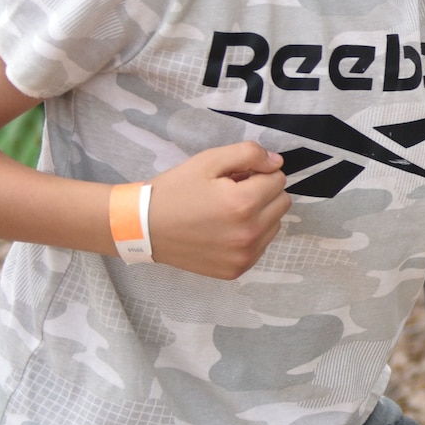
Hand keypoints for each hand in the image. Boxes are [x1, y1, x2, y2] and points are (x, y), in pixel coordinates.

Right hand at [146, 142, 289, 279]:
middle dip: (263, 192)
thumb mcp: (208, 160)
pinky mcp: (237, 270)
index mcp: (243, 204)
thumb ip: (248, 154)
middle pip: (282, 202)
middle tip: (232, 192)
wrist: (143, 227)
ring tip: (227, 212)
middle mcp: (248, 234)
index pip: (278, 179)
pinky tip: (224, 230)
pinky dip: (251, 235)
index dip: (258, 173)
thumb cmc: (175, 190)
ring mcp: (244, 256)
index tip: (235, 177)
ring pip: (275, 225)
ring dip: (260, 214)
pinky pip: (261, 246)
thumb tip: (277, 163)